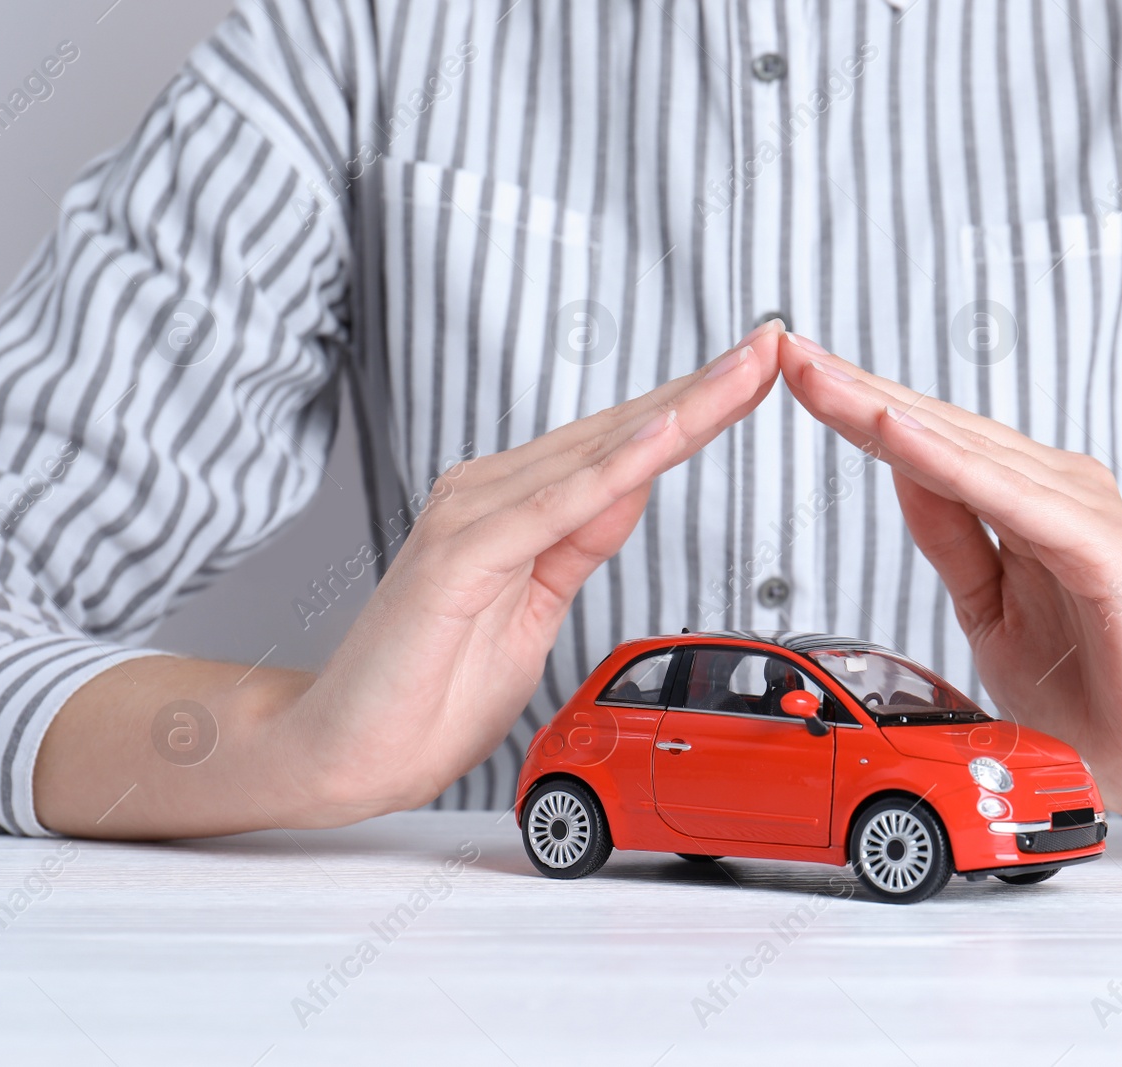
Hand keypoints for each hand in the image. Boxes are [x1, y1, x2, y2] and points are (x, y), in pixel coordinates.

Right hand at [36, 323, 784, 837]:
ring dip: (677, 411)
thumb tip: (629, 492)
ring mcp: (473, 516)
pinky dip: (614, 470)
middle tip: (772, 343)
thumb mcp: (536, 606)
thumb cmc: (430, 687)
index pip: (623, 446)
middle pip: (621, 432)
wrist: (349, 749)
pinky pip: (556, 506)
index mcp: (515, 505)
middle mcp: (492, 493)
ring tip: (742, 371)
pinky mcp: (461, 555)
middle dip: (704, 389)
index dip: (693, 409)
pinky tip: (663, 437)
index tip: (754, 375)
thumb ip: (577, 544)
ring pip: (600, 453)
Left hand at [777, 334, 1121, 847]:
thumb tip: (898, 466)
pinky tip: (899, 438)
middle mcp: (1057, 493)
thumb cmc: (1085, 693)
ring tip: (824, 380)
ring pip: (969, 453)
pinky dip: (953, 467)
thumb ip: (952, 537)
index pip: (929, 443)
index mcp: (1026, 503)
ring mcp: (1084, 517)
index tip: (793, 371)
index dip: (858, 407)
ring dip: (890, 415)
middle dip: (858, 392)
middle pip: (941, 432)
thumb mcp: (986, 607)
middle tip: (788, 350)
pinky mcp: (1105, 554)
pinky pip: (1014, 503)